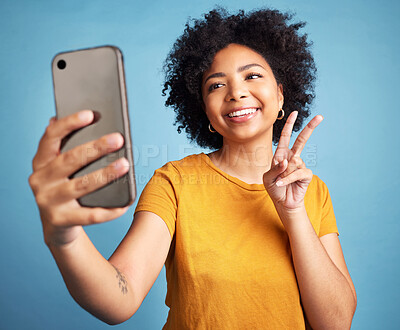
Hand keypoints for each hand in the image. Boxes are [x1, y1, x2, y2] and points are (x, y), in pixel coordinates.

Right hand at [28, 110, 129, 246]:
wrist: (57, 226)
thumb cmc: (65, 188)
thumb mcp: (61, 168)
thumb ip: (68, 147)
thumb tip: (85, 118)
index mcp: (41, 161)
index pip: (51, 136)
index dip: (70, 123)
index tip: (90, 114)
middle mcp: (40, 180)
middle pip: (70, 159)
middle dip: (96, 148)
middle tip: (118, 139)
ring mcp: (48, 201)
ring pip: (81, 185)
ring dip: (105, 174)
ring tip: (125, 165)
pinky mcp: (60, 220)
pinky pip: (90, 215)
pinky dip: (109, 210)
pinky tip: (125, 204)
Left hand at [263, 111, 322, 210]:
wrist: (282, 202)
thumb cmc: (274, 188)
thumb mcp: (268, 177)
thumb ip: (275, 168)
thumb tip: (287, 160)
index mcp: (281, 154)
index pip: (285, 137)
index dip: (289, 125)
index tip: (294, 113)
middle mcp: (292, 157)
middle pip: (302, 140)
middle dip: (310, 128)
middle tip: (320, 117)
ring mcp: (300, 165)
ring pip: (294, 162)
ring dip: (284, 172)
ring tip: (280, 181)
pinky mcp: (306, 174)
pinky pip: (297, 172)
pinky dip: (288, 178)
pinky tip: (283, 183)